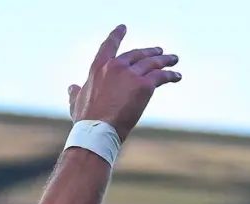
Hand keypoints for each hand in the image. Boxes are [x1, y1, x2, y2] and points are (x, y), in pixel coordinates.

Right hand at [67, 25, 180, 141]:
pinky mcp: (144, 86)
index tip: (123, 27)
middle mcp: (116, 66)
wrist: (98, 130)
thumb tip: (72, 87)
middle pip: (137, 54)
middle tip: (158, 50)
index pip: (109, 46)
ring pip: (152, 63)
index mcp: (98, 67)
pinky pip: (161, 76)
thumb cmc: (86, 120)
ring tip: (173, 59)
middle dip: (149, 51)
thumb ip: (76, 92)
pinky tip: (177, 76)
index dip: (117, 35)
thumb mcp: (77, 102)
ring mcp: (130, 75)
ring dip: (164, 60)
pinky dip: (171, 74)